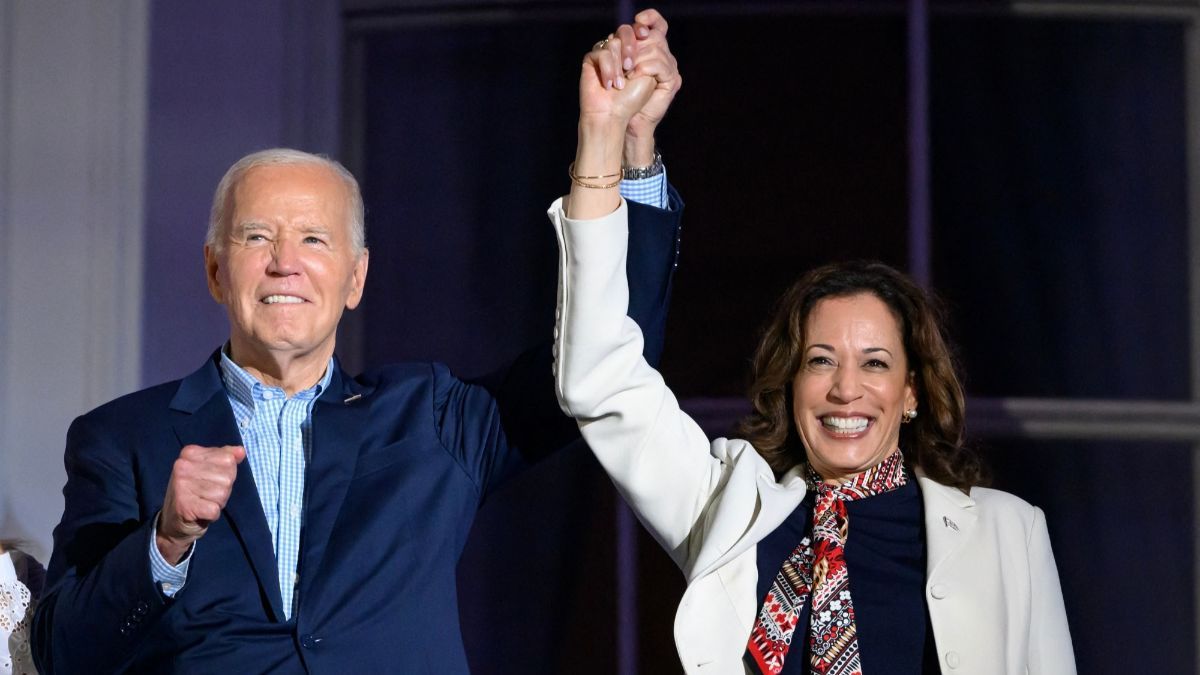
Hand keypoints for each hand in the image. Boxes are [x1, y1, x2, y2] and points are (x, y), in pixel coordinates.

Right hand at [156, 444, 244, 563]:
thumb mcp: (210, 470)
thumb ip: (226, 457)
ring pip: (222, 493)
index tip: (210, 480)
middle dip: (222, 490)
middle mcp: (182, 466)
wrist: (174, 521)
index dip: (226, 474)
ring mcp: (181, 486)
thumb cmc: (196, 492)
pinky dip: (212, 515)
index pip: (228, 459)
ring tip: (203, 502)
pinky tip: (200, 513)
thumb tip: (241, 451)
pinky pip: (215, 509)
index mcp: (189, 453)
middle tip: (206, 495)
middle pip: (227, 477)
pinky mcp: (184, 505)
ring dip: (217, 502)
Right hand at [580, 34, 656, 130]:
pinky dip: (607, 69)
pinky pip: (602, 52)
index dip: (642, 29)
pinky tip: (608, 86)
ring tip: (619, 85)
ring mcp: (605, 54)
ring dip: (619, 65)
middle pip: (625, 31)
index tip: (645, 34)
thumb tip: (641, 33)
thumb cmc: (631, 100)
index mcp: (635, 53)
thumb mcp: (648, 74)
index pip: (638, 31)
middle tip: (630, 67)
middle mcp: (619, 52)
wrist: (611, 115)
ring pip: (614, 42)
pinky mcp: (591, 60)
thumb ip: (648, 53)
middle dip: (631, 47)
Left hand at [622, 10, 681, 165]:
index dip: (650, 18)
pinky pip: (658, 64)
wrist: (620, 119)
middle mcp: (664, 56)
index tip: (636, 21)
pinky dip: (643, 68)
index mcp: (651, 50)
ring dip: (635, 58)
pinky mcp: (671, 81)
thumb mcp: (616, 66)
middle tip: (621, 60)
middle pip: (654, 35)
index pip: (658, 24)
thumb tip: (616, 33)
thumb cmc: (615, 94)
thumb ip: (621, 48)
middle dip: (633, 44)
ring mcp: (670, 69)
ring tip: (624, 73)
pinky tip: (632, 77)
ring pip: (655, 48)